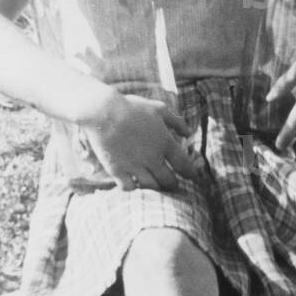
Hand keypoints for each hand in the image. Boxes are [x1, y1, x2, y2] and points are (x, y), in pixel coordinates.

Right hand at [82, 92, 199, 191]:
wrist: (103, 112)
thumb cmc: (132, 107)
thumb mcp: (159, 109)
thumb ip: (177, 122)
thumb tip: (189, 133)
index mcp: (165, 143)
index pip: (184, 165)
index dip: (190, 173)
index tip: (192, 176)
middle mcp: (153, 158)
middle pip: (168, 180)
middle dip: (173, 184)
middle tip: (173, 185)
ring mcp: (135, 166)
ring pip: (151, 187)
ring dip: (155, 187)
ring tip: (155, 185)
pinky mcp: (117, 170)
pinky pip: (129, 188)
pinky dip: (133, 188)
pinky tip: (133, 183)